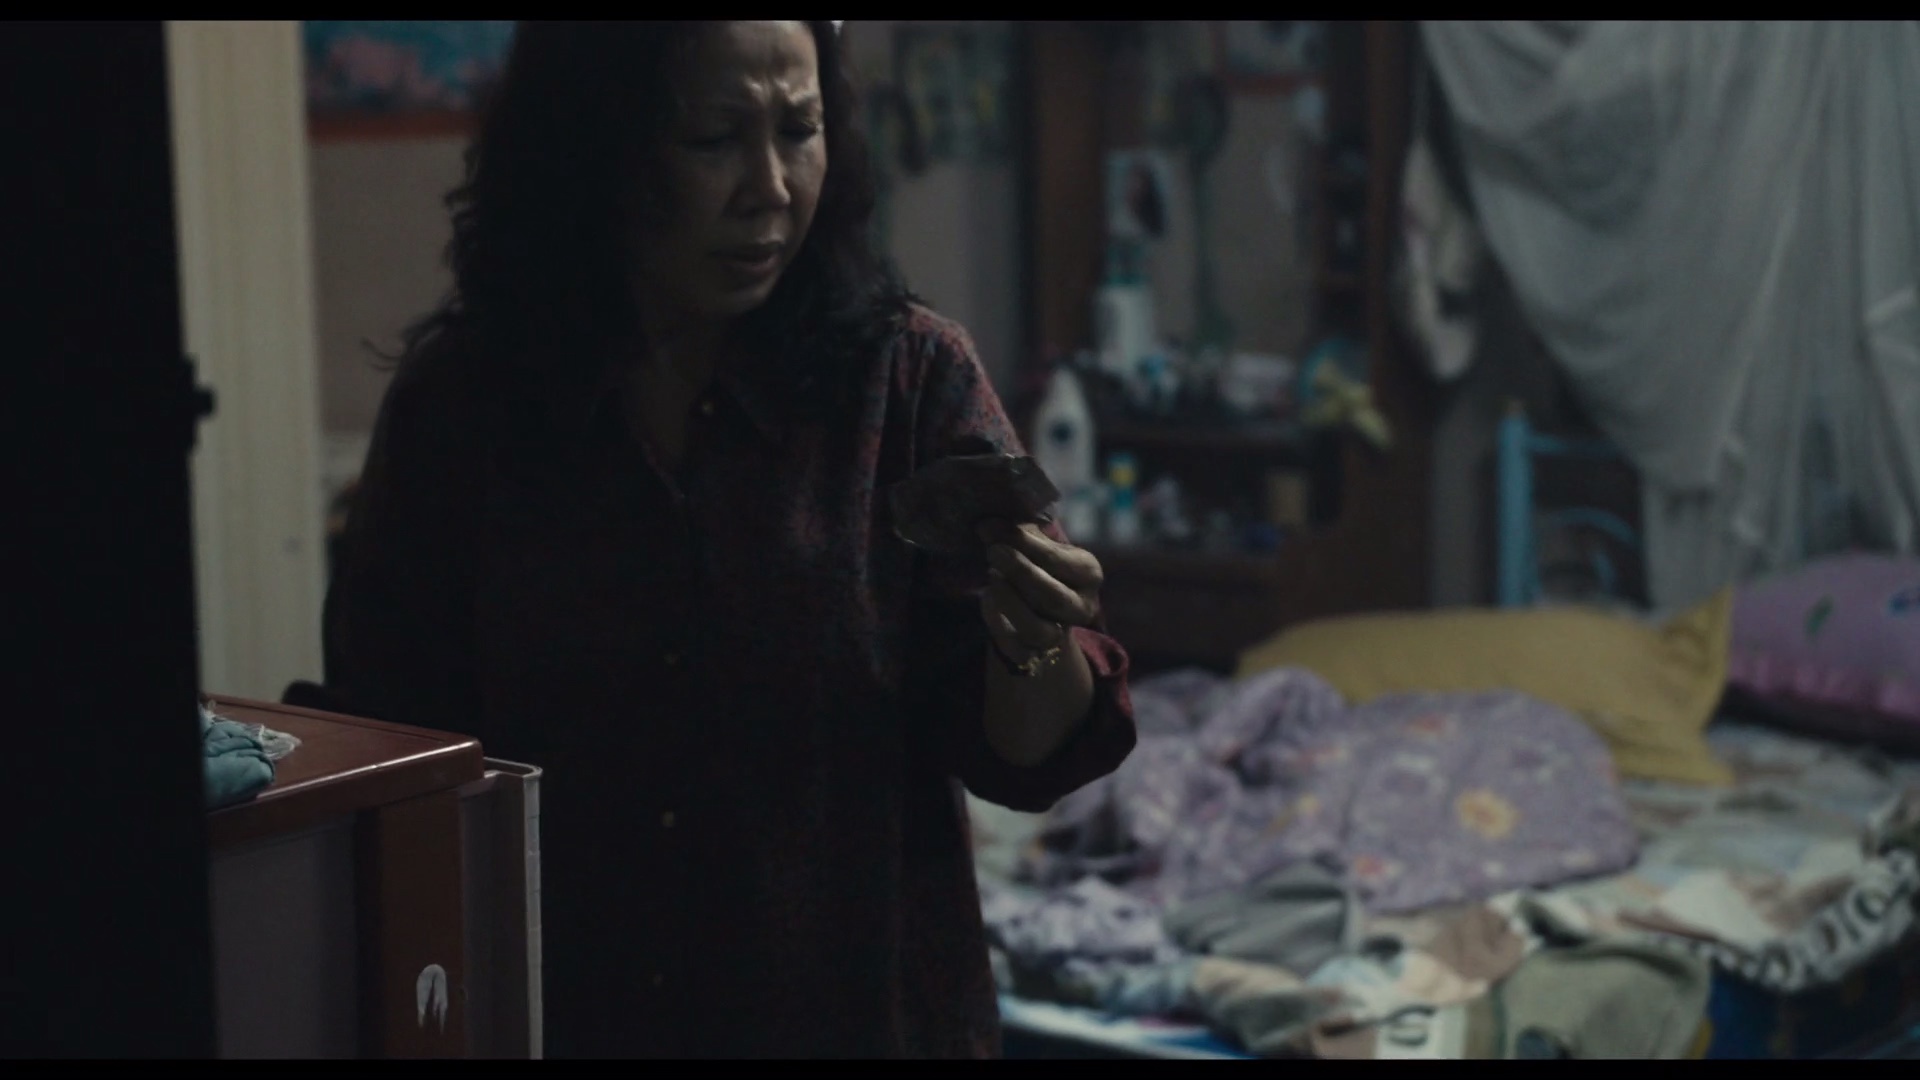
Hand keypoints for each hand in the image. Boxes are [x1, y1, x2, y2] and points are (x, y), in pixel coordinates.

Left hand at [975, 519, 1104, 664]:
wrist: (1038, 606)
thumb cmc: (1037, 563)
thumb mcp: (1032, 543)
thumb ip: (1013, 534)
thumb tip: (987, 526)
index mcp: (1088, 573)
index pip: (1056, 560)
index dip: (1023, 544)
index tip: (991, 528)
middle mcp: (1082, 607)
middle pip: (1052, 597)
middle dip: (1020, 573)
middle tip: (993, 551)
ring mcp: (1059, 634)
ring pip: (1036, 628)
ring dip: (1010, 602)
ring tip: (991, 576)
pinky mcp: (1035, 655)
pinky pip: (1015, 648)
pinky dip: (997, 626)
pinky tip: (987, 602)